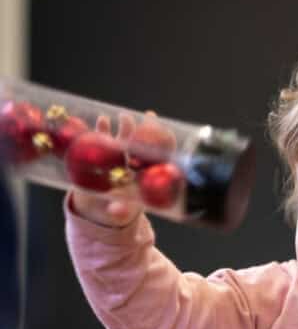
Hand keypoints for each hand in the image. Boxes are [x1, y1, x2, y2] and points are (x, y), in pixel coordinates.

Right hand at [71, 110, 171, 227]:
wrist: (100, 207)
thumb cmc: (116, 208)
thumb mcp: (119, 211)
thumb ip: (118, 211)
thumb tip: (116, 211)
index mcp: (142, 176)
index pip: (154, 158)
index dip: (160, 146)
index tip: (165, 135)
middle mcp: (133, 164)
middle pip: (140, 145)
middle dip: (142, 132)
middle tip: (144, 121)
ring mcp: (119, 158)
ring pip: (124, 139)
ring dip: (125, 127)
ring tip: (123, 116)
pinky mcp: (103, 155)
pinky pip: (104, 140)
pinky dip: (103, 130)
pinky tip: (102, 119)